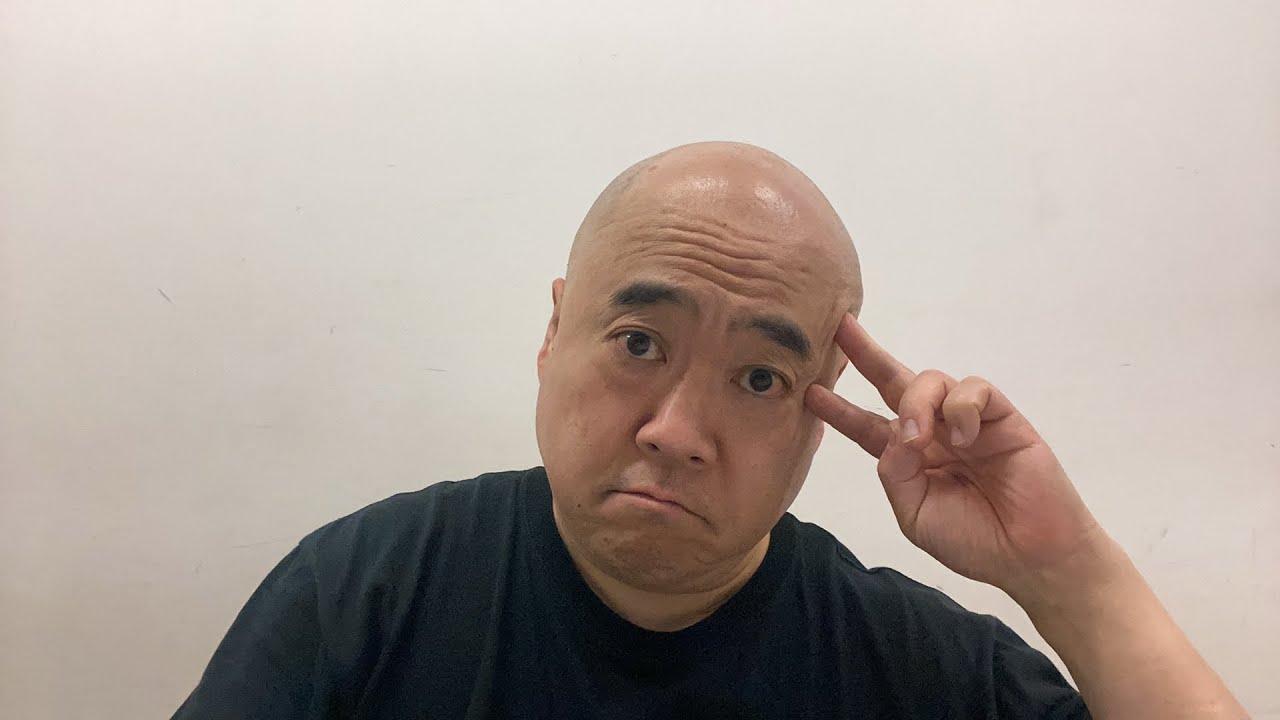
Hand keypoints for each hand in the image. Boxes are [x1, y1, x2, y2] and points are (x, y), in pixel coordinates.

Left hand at [805, 314, 1108, 595]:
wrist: (1030, 556)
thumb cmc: (973, 541)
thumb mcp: (915, 515)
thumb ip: (896, 474)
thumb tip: (896, 433)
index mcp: (909, 459)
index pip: (866, 425)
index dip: (839, 410)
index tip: (810, 392)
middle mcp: (933, 432)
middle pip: (894, 383)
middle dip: (866, 355)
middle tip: (841, 328)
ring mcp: (967, 422)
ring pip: (931, 381)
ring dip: (917, 403)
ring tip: (921, 439)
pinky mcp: (1001, 416)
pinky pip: (973, 389)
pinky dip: (961, 407)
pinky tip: (962, 437)